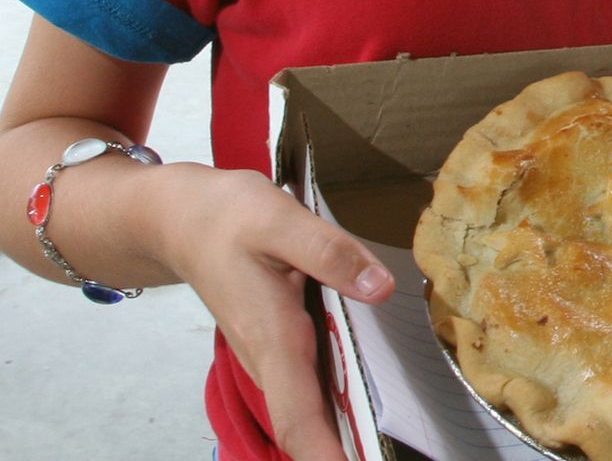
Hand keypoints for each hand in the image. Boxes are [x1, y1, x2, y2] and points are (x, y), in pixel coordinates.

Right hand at [163, 166, 395, 460]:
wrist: (178, 221)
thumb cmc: (226, 220)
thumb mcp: (282, 222)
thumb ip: (332, 254)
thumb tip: (379, 288)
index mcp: (273, 338)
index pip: (298, 419)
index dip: (326, 456)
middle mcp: (269, 359)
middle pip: (307, 428)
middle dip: (344, 453)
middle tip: (387, 455)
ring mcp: (270, 358)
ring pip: (307, 411)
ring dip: (342, 434)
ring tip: (383, 444)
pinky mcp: (275, 347)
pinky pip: (307, 389)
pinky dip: (335, 407)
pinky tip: (367, 408)